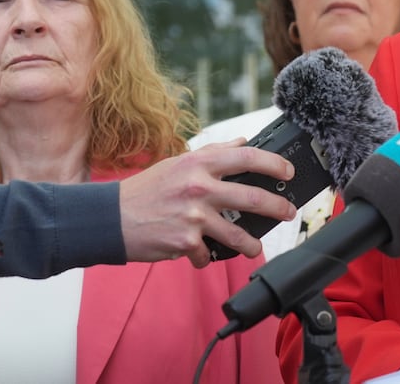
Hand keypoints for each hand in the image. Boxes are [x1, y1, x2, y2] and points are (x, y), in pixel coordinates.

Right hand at [118, 140, 296, 266]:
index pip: (247, 157)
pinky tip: (199, 255)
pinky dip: (204, 257)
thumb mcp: (178, 163)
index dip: (274, 164)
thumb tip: (243, 142)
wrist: (110, 218)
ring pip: (238, 235)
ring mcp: (193, 216)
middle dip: (278, 208)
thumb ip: (213, 152)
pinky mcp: (185, 241)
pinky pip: (206, 254)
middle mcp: (199, 187)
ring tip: (255, 248)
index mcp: (199, 163)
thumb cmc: (145, 190)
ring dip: (251, 245)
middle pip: (252, 197)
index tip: (288, 172)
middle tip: (289, 212)